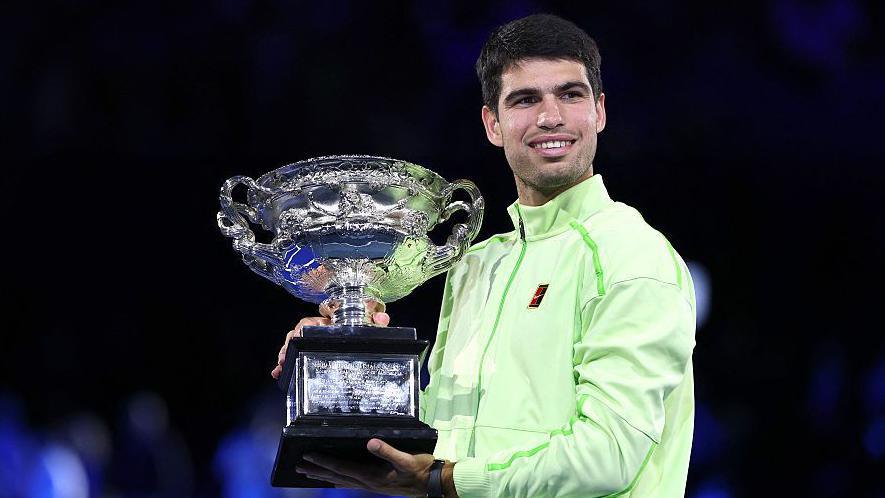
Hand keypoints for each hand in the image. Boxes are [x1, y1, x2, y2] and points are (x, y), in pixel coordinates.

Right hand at [270, 301, 389, 378]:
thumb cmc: (368, 336)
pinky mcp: (311, 355)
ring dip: (284, 354)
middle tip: (285, 355)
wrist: (370, 351)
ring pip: (294, 345)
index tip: (297, 333)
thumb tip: (382, 319)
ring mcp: (314, 344)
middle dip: (289, 344)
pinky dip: (285, 364)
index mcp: (331, 323)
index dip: (304, 326)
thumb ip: (377, 322)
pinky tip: (278, 373)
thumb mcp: (372, 330)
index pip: (313, 320)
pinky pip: (295, 357)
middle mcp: (319, 332)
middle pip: (297, 333)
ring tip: (281, 366)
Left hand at [296, 439, 443, 495]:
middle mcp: (368, 483)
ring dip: (324, 476)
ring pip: (341, 481)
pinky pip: (351, 483)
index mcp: (372, 476)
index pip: (341, 468)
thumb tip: (370, 442)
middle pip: (336, 476)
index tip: (308, 456)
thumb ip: (388, 451)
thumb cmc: (421, 470)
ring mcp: (371, 485)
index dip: (324, 462)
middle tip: (298, 467)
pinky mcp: (376, 485)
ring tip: (309, 474)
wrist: (432, 485)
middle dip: (317, 471)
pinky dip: (339, 480)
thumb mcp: (407, 459)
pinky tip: (335, 480)